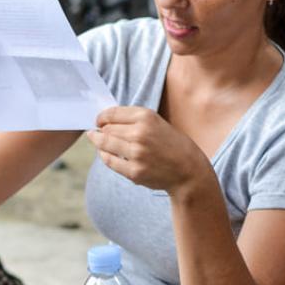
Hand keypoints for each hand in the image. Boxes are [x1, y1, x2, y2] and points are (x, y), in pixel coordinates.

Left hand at [86, 107, 208, 193]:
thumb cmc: (172, 144)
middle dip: (100, 130)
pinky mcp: (134, 171)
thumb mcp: (157, 122)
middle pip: (106, 129)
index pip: (111, 113)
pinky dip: (104, 156)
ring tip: (96, 140)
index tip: (98, 121)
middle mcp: (140, 133)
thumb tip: (105, 121)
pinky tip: (105, 153)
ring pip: (104, 144)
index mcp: (146, 117)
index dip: (101, 117)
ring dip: (98, 142)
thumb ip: (133, 120)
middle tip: (96, 132)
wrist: (188, 170)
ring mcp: (136, 154)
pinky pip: (110, 161)